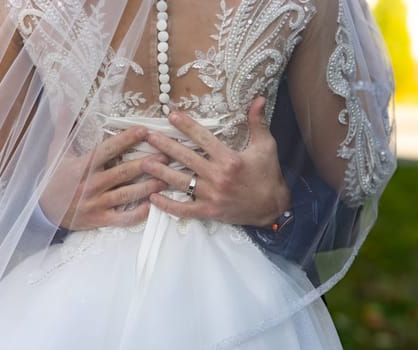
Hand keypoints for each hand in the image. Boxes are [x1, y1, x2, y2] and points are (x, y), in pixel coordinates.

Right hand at [40, 126, 167, 230]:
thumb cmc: (53, 179)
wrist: (42, 211)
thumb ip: (64, 128)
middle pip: (123, 172)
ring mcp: (96, 203)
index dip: (126, 139)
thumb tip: (66, 104)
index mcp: (82, 166)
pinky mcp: (100, 219)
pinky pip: (123, 218)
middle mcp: (91, 184)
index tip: (144, 130)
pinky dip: (138, 214)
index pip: (108, 149)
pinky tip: (153, 205)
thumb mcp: (55, 152)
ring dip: (148, 187)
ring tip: (167, 179)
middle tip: (167, 155)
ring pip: (127, 195)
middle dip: (147, 163)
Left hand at [142, 97, 290, 226]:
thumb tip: (259, 98)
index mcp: (230, 160)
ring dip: (161, 173)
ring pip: (180, 182)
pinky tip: (152, 198)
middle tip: (149, 136)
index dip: (186, 125)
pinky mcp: (208, 212)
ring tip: (144, 163)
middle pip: (186, 158)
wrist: (273, 208)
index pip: (203, 138)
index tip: (171, 116)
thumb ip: (258, 122)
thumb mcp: (266, 146)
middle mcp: (218, 177)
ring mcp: (211, 196)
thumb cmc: (268, 175)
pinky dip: (168, 205)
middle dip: (165, 146)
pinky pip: (184, 209)